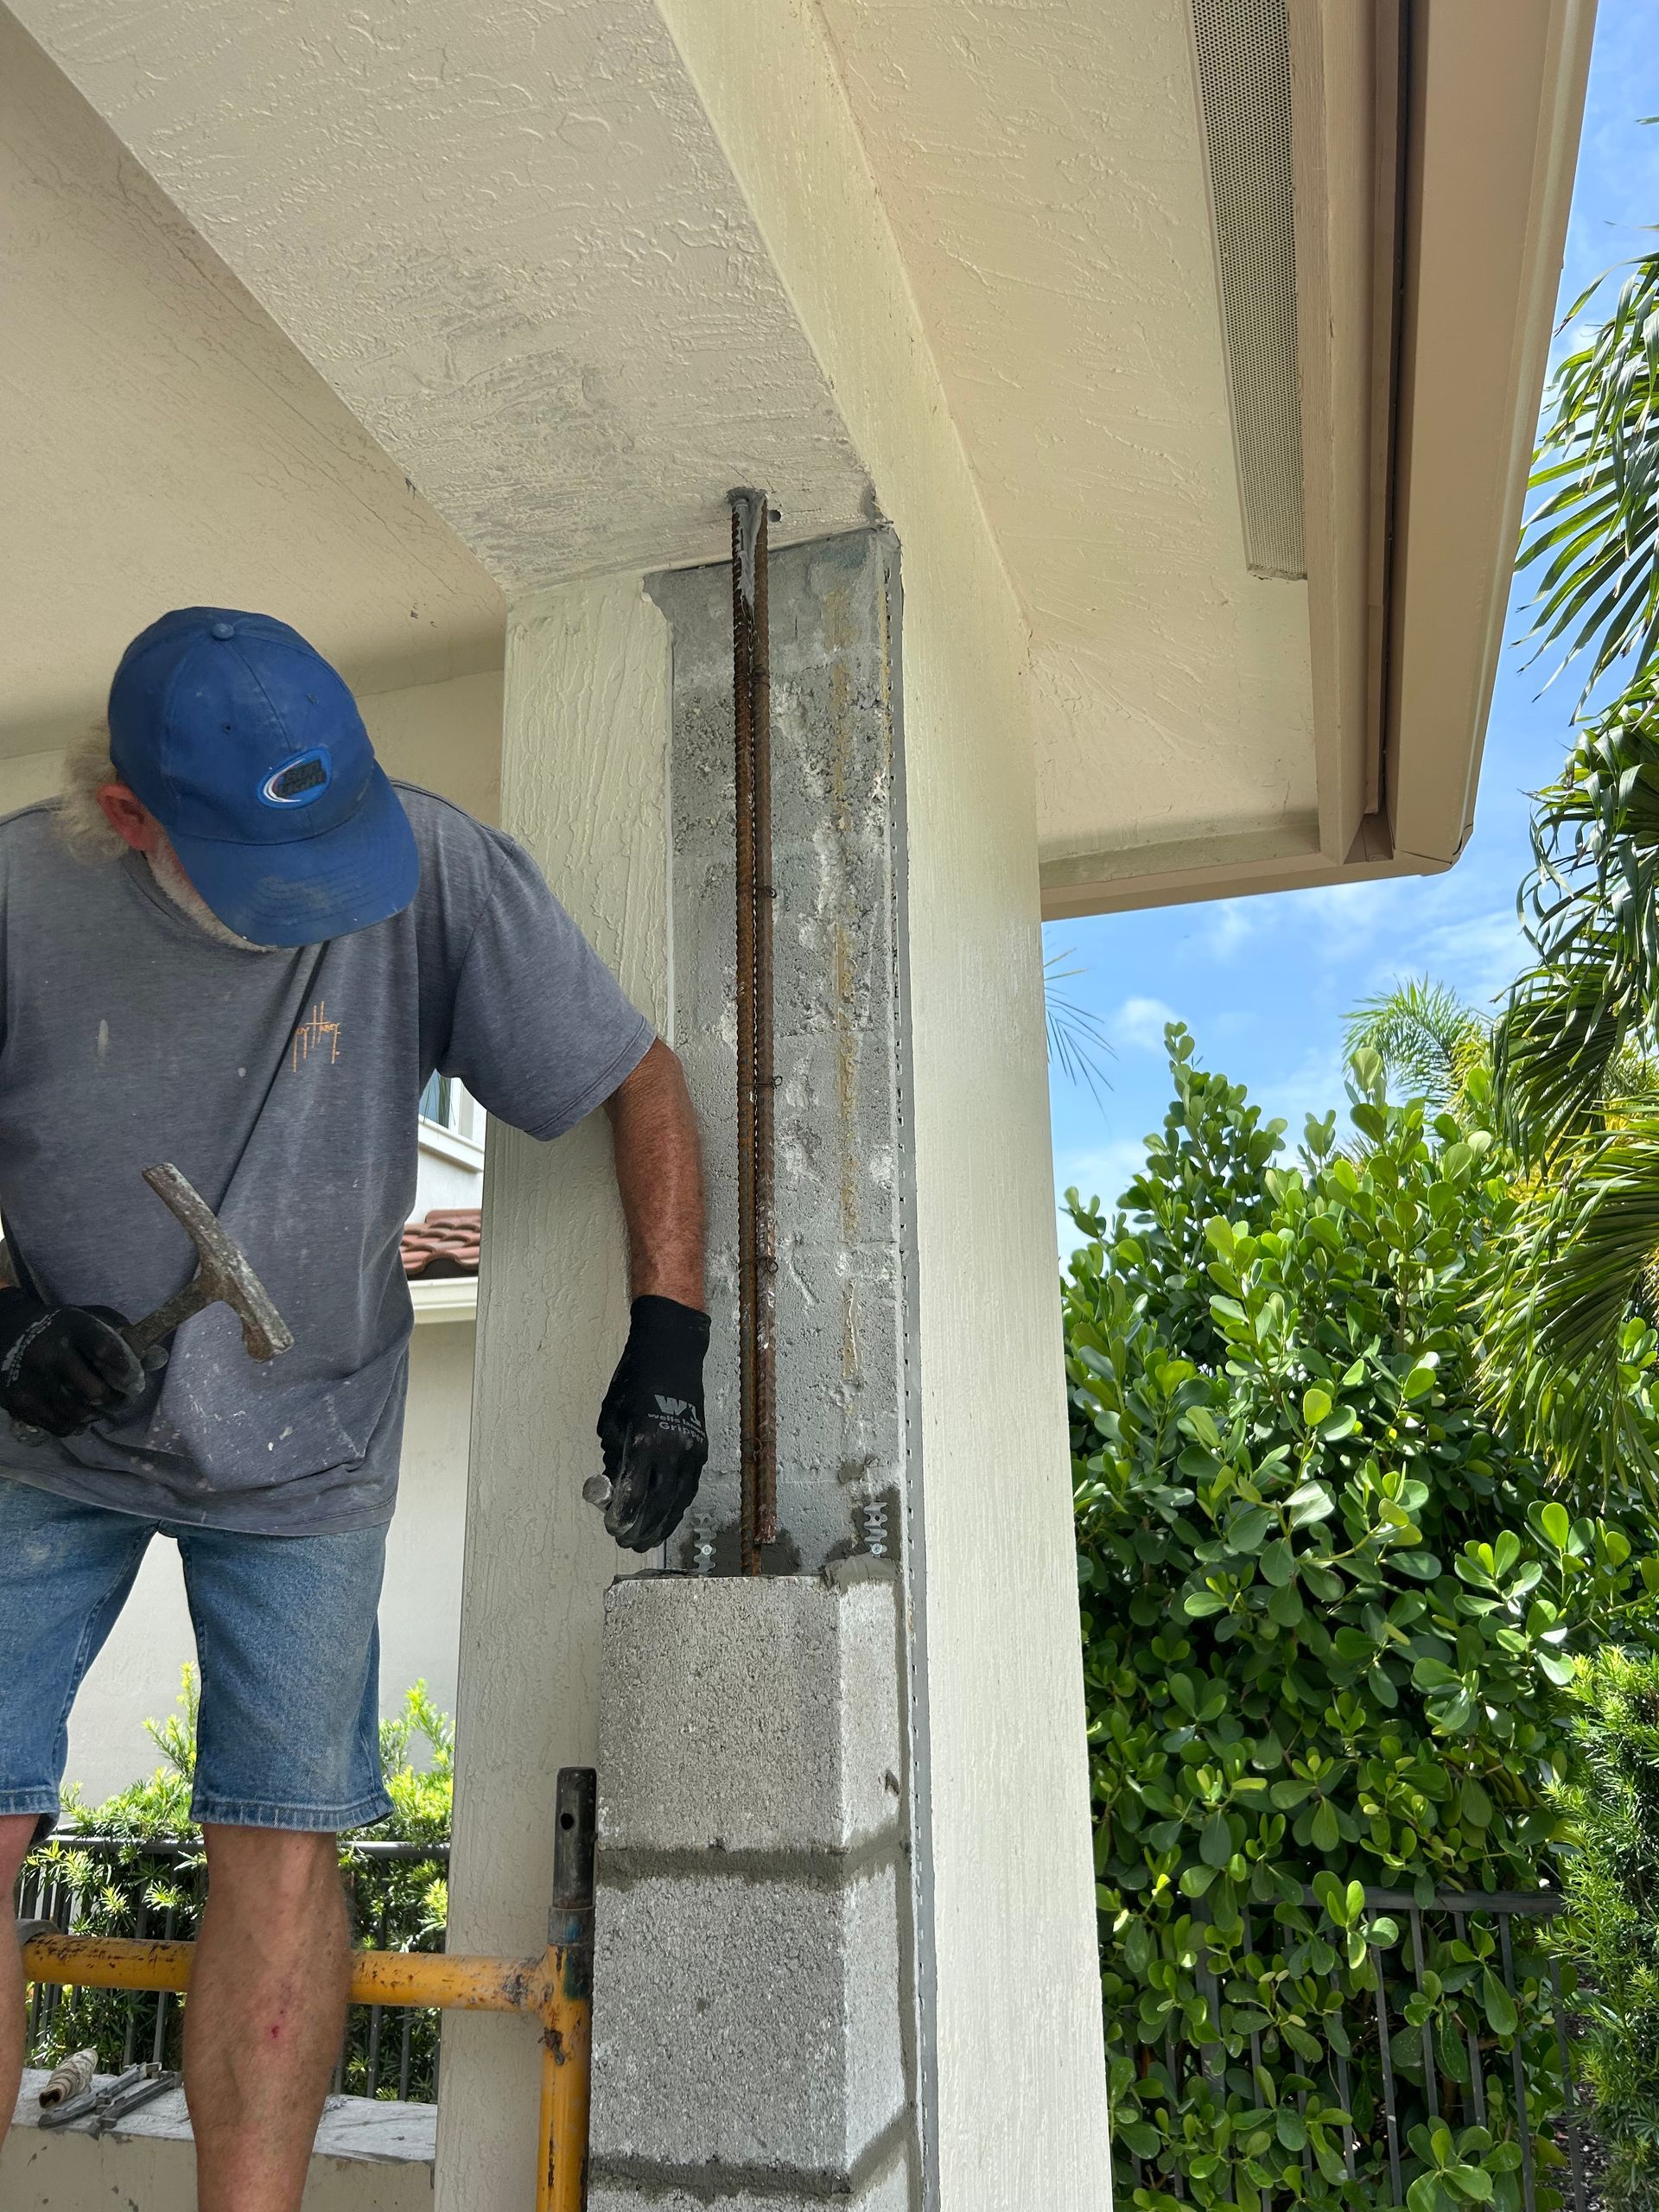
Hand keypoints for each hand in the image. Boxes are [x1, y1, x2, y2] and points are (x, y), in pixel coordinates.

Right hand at [0, 1290, 150, 1437]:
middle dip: (115, 1400)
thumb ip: (120, 1332)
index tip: (132, 1376)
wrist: (6, 1331)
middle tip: (121, 1400)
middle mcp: (51, 1354)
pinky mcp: (20, 1401)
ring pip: (76, 1414)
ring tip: (100, 1408)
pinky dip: (74, 1425)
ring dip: (95, 1416)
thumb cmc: (59, 1327)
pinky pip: (57, 1425)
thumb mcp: (88, 1317)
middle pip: (94, 1392)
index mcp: (71, 1328)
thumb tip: (151, 1359)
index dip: (125, 1368)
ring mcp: (34, 1381)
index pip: (106, 1349)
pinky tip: (78, 1416)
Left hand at [594, 1295, 709, 1551]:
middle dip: (640, 1528)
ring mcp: (691, 1452)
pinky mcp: (701, 1450)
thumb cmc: (634, 1381)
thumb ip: (614, 1456)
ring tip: (644, 1539)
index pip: (633, 1494)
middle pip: (657, 1505)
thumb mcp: (612, 1419)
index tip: (611, 1528)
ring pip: (677, 1501)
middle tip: (624, 1541)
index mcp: (644, 1442)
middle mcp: (671, 1451)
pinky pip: (689, 1488)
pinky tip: (665, 1517)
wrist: (672, 1353)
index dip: (621, 1517)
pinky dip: (676, 1507)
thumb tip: (615, 1486)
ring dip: (660, 1524)